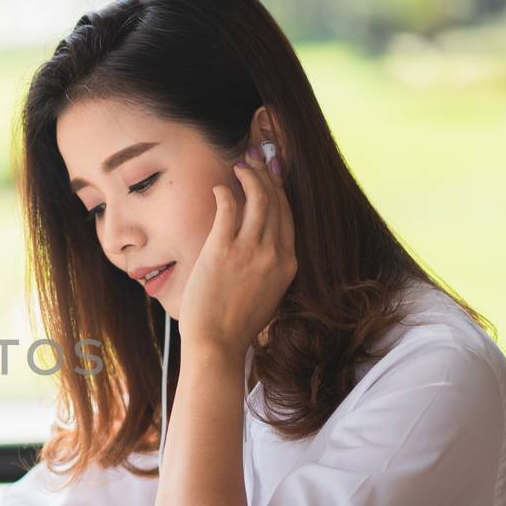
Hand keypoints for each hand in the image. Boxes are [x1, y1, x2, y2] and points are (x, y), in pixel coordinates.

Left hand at [179, 143, 296, 355]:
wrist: (217, 344)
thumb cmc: (235, 324)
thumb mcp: (268, 295)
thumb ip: (270, 268)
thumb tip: (263, 247)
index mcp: (288, 265)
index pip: (289, 217)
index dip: (281, 192)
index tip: (273, 176)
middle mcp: (274, 254)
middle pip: (277, 203)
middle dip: (267, 177)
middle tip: (255, 161)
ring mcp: (250, 251)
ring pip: (258, 200)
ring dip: (250, 177)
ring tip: (240, 166)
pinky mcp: (223, 250)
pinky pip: (229, 209)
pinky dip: (226, 193)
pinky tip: (220, 188)